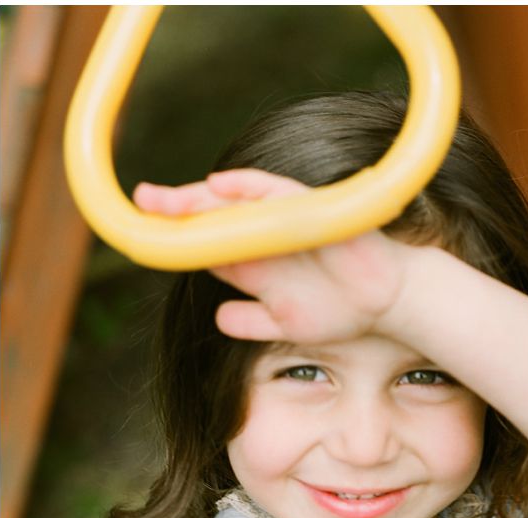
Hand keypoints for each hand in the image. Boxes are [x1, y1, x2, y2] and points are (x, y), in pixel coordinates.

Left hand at [133, 169, 413, 342]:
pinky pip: (277, 194)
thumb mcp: (285, 322)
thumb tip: (218, 318)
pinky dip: (248, 188)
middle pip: (211, 216)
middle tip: (141, 201)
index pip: (205, 242)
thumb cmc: (341, 309)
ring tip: (164, 198)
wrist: (388, 304)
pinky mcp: (314, 213)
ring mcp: (288, 222)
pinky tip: (219, 185)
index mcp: (253, 261)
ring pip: (235, 203)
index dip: (174, 237)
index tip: (140, 234)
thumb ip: (251, 320)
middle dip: (175, 209)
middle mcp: (265, 237)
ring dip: (199, 198)